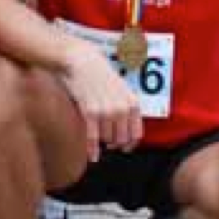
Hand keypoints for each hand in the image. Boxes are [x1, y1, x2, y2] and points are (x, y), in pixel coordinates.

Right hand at [60, 43, 142, 158]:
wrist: (81, 60)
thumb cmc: (99, 74)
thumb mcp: (121, 88)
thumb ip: (126, 108)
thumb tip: (127, 131)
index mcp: (132, 103)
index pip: (136, 134)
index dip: (130, 144)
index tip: (124, 148)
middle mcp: (122, 108)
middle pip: (121, 139)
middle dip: (114, 142)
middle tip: (107, 142)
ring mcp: (106, 111)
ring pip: (107, 139)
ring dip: (102, 140)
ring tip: (97, 133)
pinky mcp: (90, 112)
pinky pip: (93, 137)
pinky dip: (92, 149)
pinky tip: (92, 157)